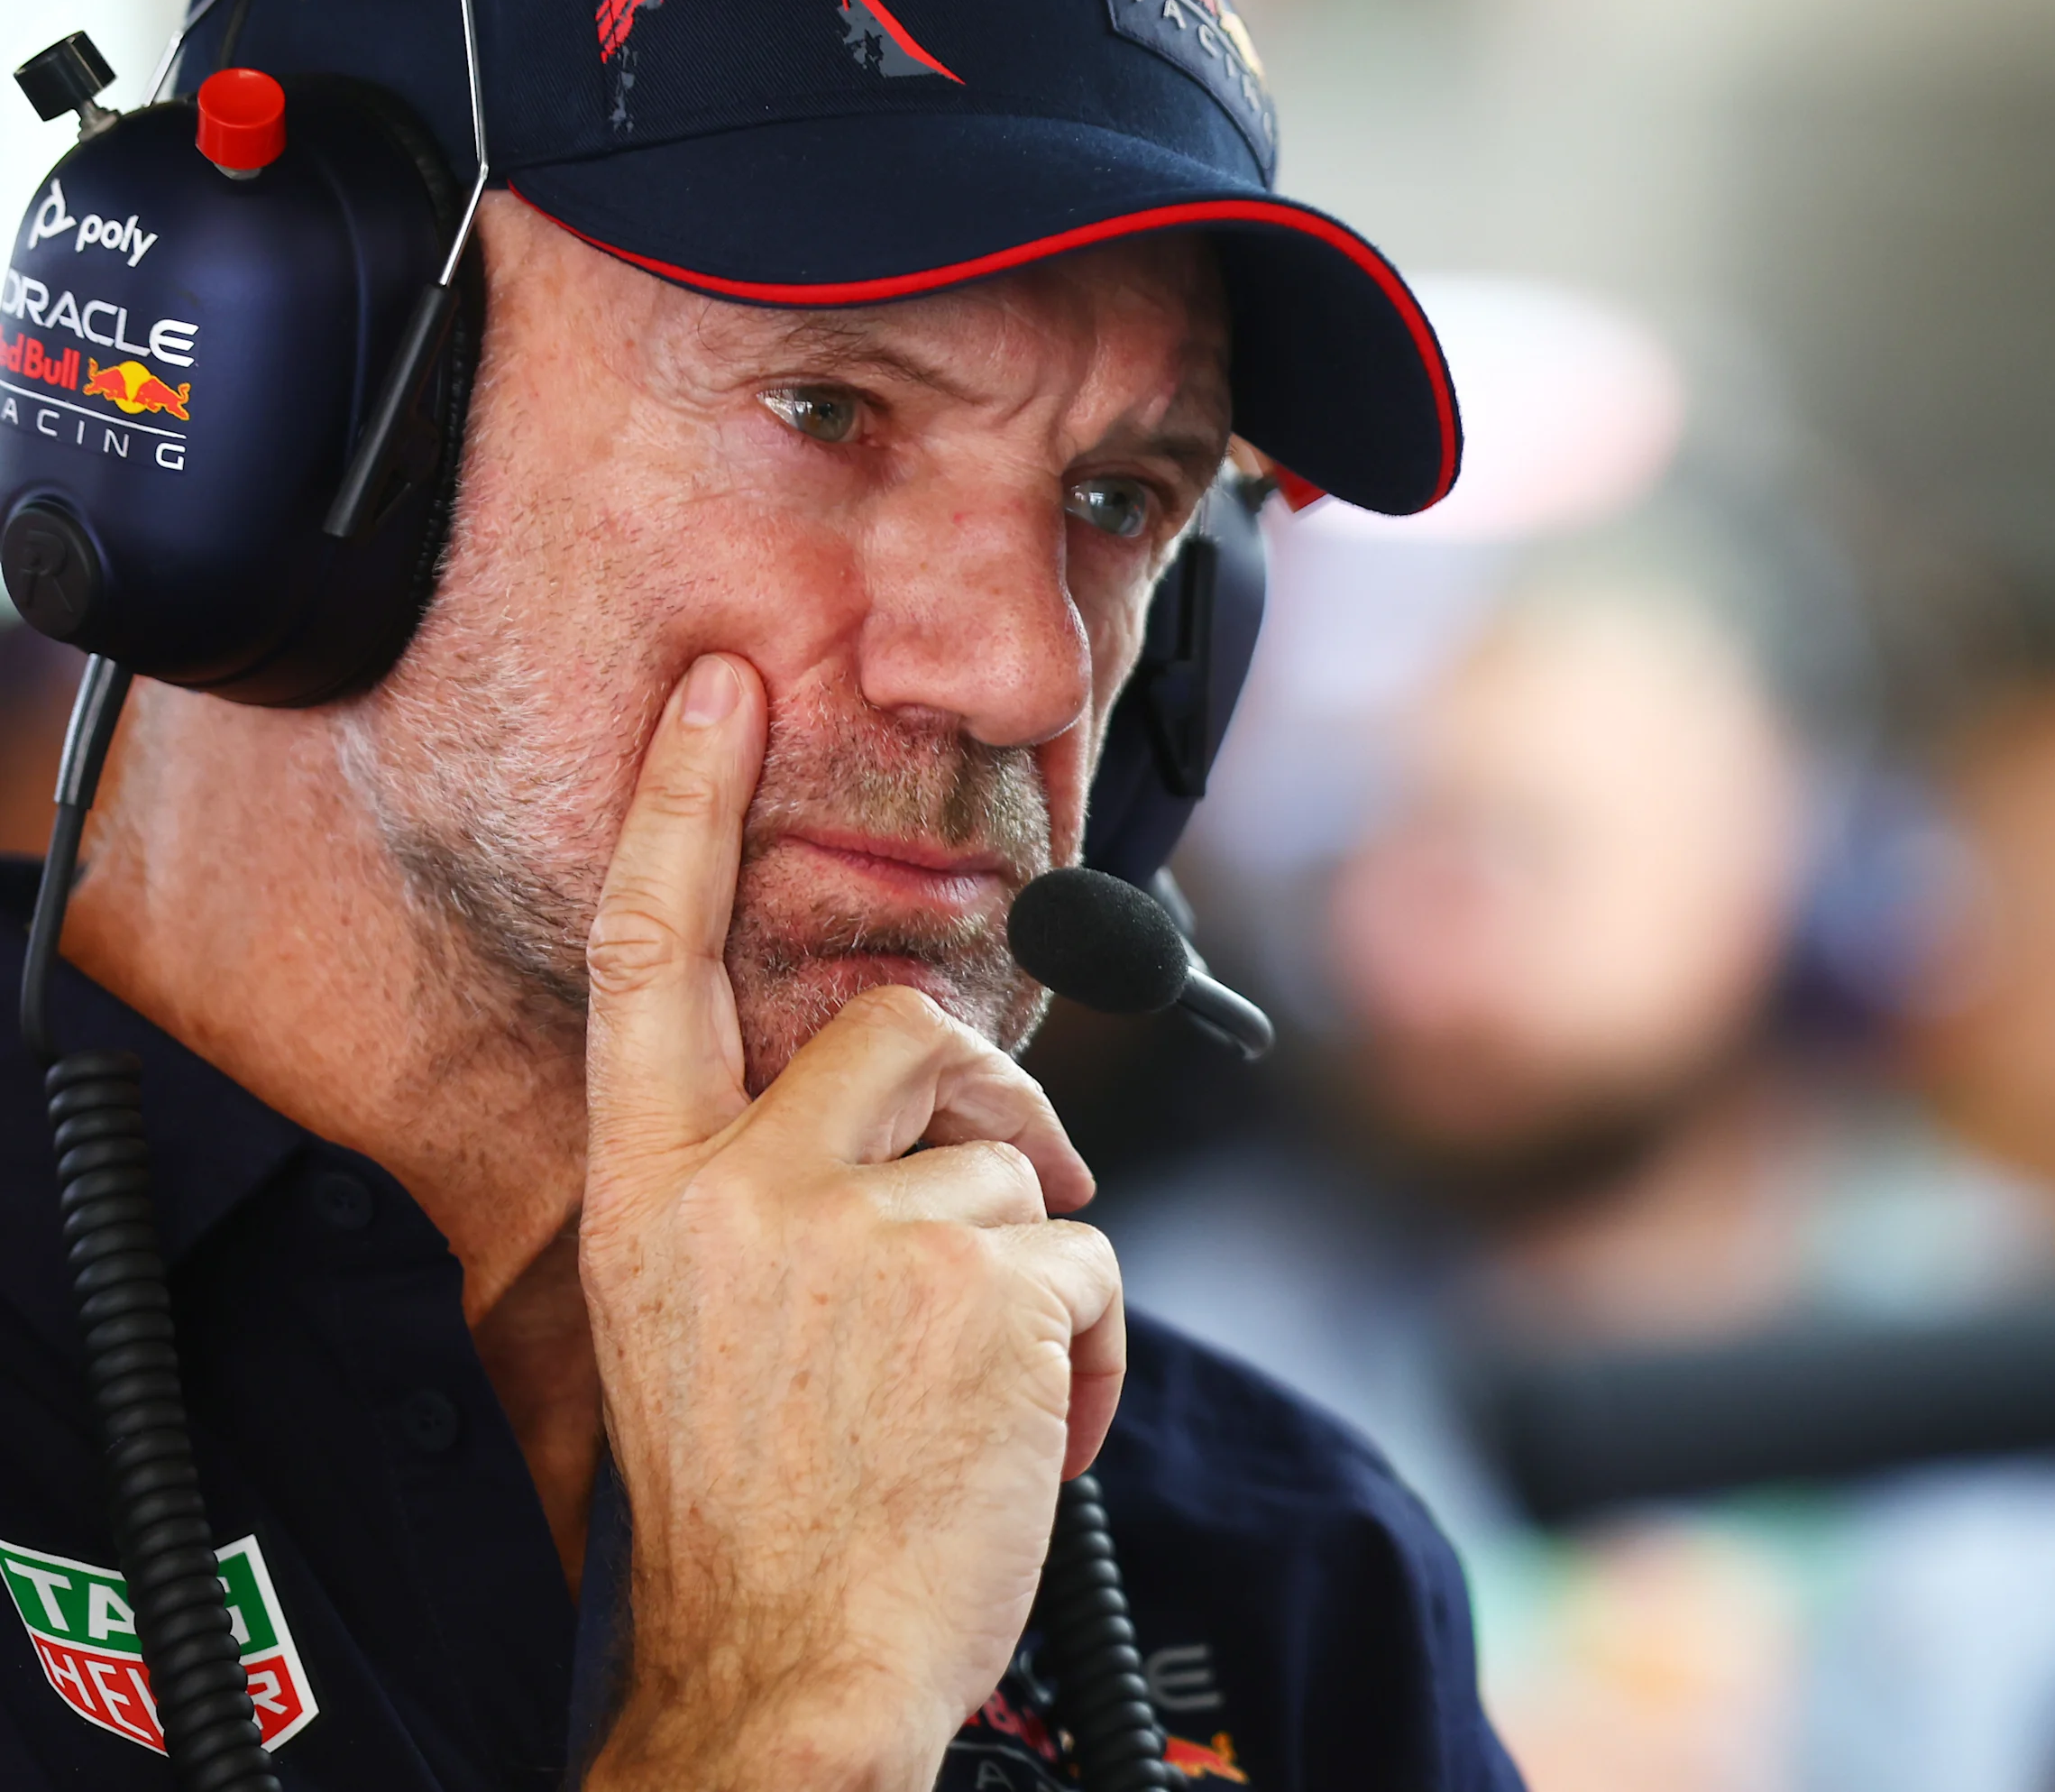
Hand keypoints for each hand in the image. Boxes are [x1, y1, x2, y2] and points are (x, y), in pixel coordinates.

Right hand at [576, 654, 1121, 1790]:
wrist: (783, 1676)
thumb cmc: (757, 1515)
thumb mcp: (699, 1326)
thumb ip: (772, 1198)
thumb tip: (927, 1116)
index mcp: (649, 1194)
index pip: (653, 963)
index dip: (681, 812)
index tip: (716, 693)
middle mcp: (740, 1191)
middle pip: (904, 1024)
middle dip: (988, 1095)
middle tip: (1019, 1177)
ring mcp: (862, 1234)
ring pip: (1018, 1168)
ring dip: (1033, 1280)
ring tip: (979, 1400)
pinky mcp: (984, 1290)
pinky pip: (1091, 1265)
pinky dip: (1090, 1359)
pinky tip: (1034, 1442)